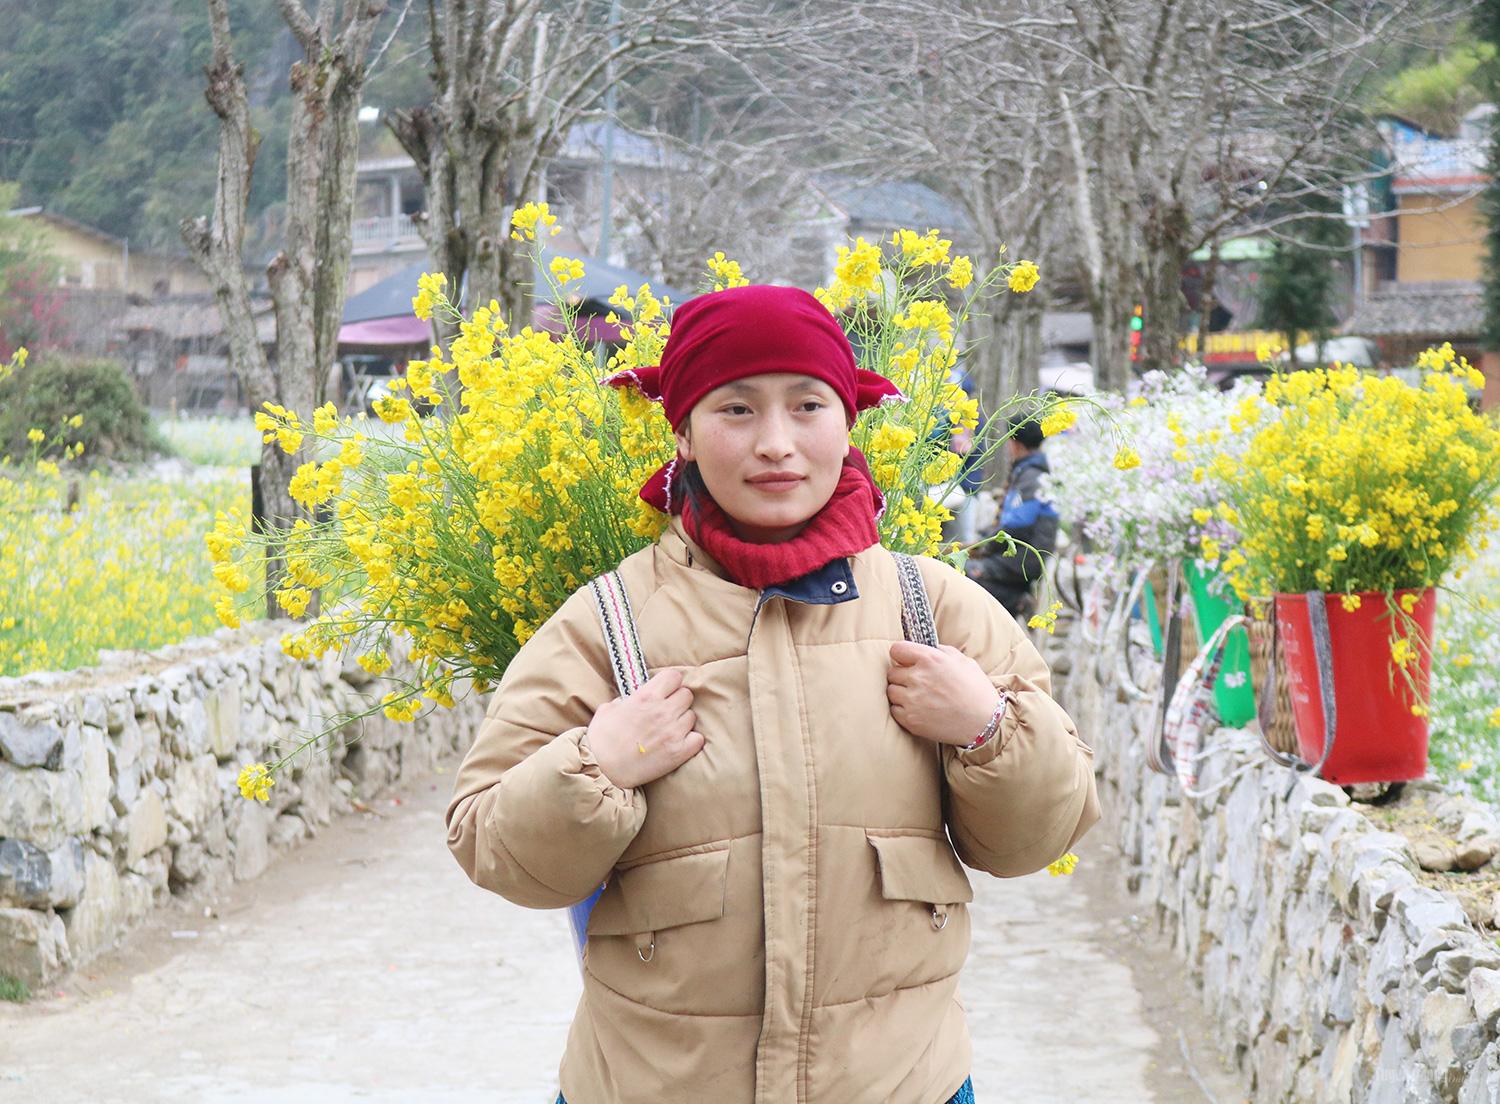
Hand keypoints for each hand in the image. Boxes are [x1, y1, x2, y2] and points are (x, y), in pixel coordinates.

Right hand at [586, 668, 704, 789]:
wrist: (603, 771)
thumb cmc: (601, 741)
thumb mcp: (607, 710)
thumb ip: (624, 700)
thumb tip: (630, 700)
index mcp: (646, 697)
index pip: (674, 676)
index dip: (670, 682)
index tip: (666, 689)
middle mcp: (663, 711)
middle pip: (686, 695)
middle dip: (678, 701)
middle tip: (667, 711)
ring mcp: (673, 732)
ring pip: (692, 716)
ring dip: (683, 721)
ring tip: (670, 730)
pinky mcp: (679, 752)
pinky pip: (698, 738)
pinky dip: (691, 740)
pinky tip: (679, 743)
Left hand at [887, 641, 999, 746]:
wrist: (984, 723)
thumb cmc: (976, 690)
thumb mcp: (963, 661)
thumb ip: (940, 651)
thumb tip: (924, 648)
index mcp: (930, 659)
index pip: (896, 650)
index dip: (901, 655)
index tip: (906, 661)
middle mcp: (918, 678)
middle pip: (892, 672)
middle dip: (902, 676)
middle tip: (917, 682)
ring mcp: (912, 700)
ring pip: (891, 691)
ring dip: (901, 693)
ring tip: (918, 697)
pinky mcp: (910, 720)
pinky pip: (894, 710)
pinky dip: (903, 710)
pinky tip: (918, 710)